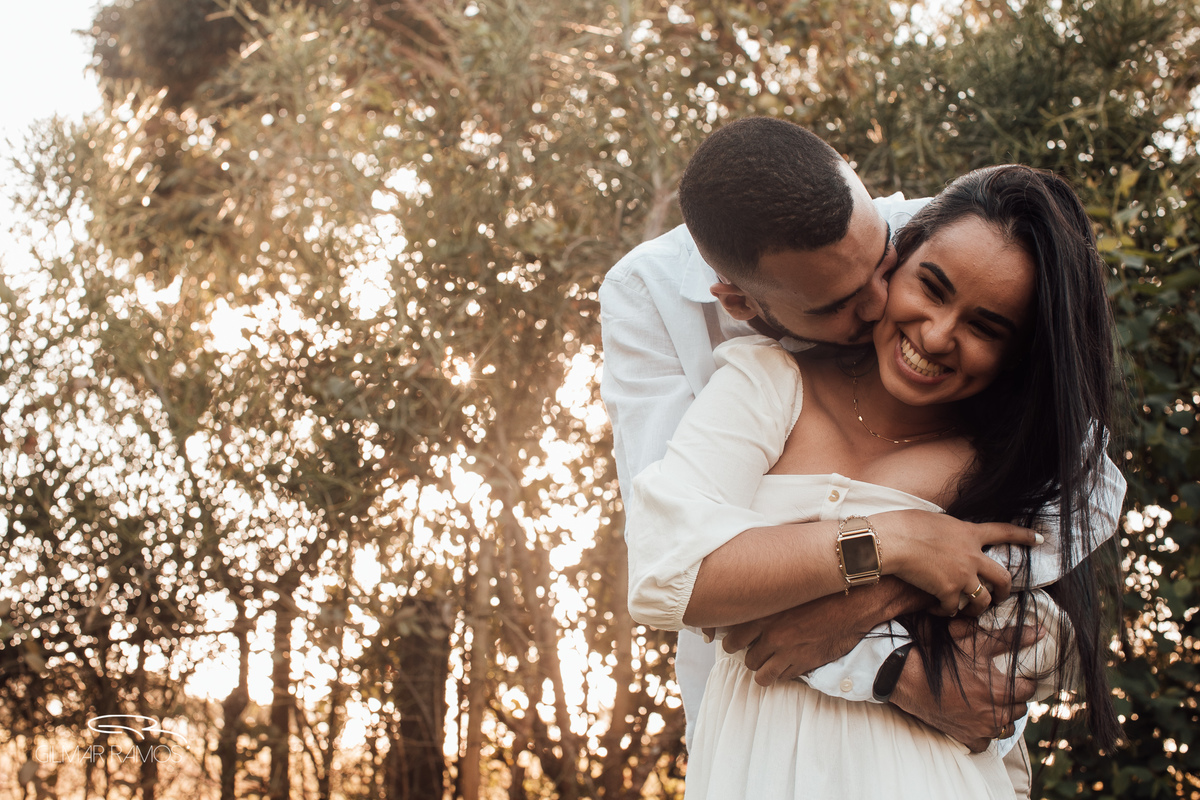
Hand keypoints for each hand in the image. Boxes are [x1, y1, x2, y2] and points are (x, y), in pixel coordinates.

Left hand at [708, 579, 926, 685]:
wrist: (856, 600)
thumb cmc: (822, 586)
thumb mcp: (788, 584)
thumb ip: (766, 591)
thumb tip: (748, 587)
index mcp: (762, 612)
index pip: (731, 635)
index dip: (729, 639)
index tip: (730, 638)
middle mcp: (771, 634)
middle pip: (742, 654)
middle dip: (744, 653)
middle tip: (749, 649)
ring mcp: (787, 652)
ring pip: (759, 672)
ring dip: (761, 667)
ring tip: (765, 661)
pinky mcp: (803, 663)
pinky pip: (780, 677)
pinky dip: (779, 674)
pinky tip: (783, 665)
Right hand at [878, 510, 1039, 616]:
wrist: (892, 541)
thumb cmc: (905, 524)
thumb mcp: (936, 520)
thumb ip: (950, 531)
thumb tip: (948, 536)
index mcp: (969, 533)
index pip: (1004, 532)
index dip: (1024, 536)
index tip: (1039, 539)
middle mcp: (972, 555)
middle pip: (1003, 578)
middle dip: (1005, 591)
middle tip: (1000, 597)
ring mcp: (962, 575)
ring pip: (983, 600)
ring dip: (977, 608)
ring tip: (969, 611)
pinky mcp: (947, 591)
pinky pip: (953, 609)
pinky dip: (946, 611)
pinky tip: (937, 610)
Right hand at [890, 618, 1042, 751]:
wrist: (908, 677)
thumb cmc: (943, 657)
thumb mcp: (976, 640)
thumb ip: (1011, 637)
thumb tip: (1039, 631)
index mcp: (1002, 691)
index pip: (1029, 689)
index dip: (1024, 680)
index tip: (1016, 675)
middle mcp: (995, 714)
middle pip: (1019, 709)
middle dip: (1014, 698)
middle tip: (1001, 686)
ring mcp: (981, 729)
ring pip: (1006, 727)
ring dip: (1003, 716)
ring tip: (991, 702)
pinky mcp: (966, 738)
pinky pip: (986, 741)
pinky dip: (985, 732)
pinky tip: (977, 719)